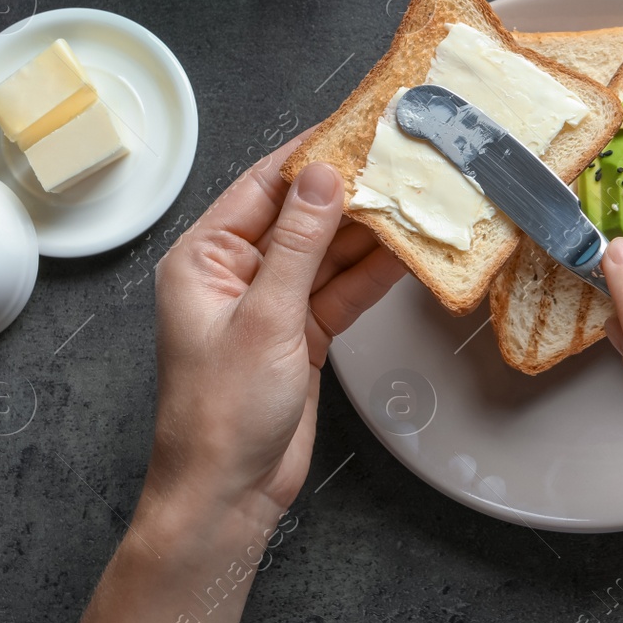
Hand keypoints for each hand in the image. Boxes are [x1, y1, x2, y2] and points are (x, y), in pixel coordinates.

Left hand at [147, 132, 406, 519]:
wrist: (227, 496)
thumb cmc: (221, 415)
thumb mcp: (266, 319)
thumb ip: (299, 244)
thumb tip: (324, 178)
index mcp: (205, 259)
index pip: (263, 186)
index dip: (311, 154)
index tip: (357, 126)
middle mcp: (235, 274)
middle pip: (301, 215)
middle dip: (351, 192)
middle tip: (404, 163)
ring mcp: (270, 304)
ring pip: (327, 252)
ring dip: (370, 233)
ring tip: (418, 200)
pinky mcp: (300, 332)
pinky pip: (340, 289)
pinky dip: (372, 275)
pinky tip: (408, 253)